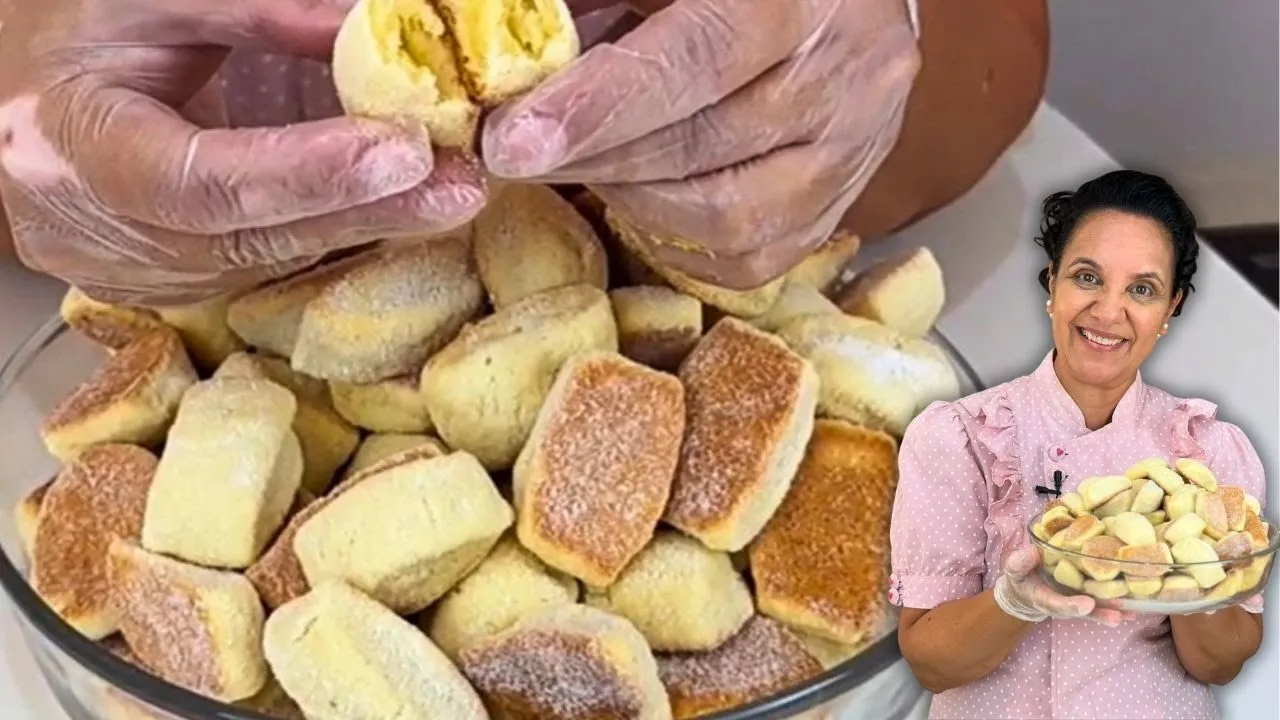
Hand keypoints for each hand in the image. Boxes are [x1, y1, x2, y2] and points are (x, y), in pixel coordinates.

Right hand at [0, 0, 486, 304]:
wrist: (33, 88)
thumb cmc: (79, 30)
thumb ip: (258, 10)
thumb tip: (374, 25)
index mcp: (67, 142)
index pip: (202, 179)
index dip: (308, 173)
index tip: (400, 151)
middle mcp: (91, 226)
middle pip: (250, 235)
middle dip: (366, 211)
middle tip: (459, 185)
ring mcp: (127, 267)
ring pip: (267, 262)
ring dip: (365, 230)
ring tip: (449, 194)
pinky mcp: (164, 282)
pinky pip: (264, 267)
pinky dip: (334, 239)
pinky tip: (397, 214)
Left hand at [482, 0, 920, 288]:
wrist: (853, 0)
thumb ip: (609, 4)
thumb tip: (520, 63)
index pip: (698, 58)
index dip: (598, 105)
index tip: (512, 141)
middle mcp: (847, 77)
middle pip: (702, 145)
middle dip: (593, 157)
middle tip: (515, 155)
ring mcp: (853, 151)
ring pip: (728, 217)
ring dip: (631, 200)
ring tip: (582, 165)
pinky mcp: (841, 205)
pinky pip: (752, 258)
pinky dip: (677, 239)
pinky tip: (638, 199)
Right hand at [994, 546, 1129, 626]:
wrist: (1027, 590)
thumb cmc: (1022, 579)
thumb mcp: (1014, 570)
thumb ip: (1019, 563)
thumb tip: (1031, 551)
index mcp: (1044, 598)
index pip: (1057, 604)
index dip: (1072, 605)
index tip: (1087, 604)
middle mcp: (1063, 605)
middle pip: (1082, 612)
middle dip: (1100, 613)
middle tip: (1116, 616)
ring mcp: (1075, 604)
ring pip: (1095, 611)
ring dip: (1113, 612)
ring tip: (1131, 613)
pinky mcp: (1085, 600)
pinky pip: (1101, 605)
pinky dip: (1118, 608)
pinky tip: (1135, 608)